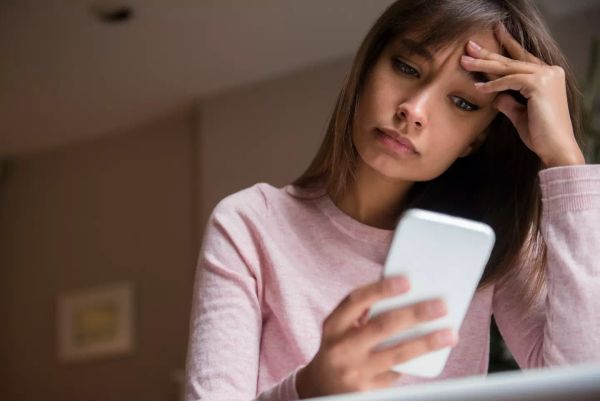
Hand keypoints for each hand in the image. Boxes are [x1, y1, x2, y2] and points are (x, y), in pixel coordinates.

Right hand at [295, 276, 456, 397]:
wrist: (320, 388)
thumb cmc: (338, 348)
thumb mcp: (340, 327)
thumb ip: (363, 311)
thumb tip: (401, 293)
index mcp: (334, 325)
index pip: (357, 300)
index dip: (381, 289)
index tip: (407, 282)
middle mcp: (342, 347)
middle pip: (383, 326)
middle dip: (415, 314)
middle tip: (440, 306)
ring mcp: (355, 370)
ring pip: (397, 353)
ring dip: (427, 343)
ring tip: (449, 334)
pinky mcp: (368, 390)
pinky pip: (397, 372)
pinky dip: (412, 362)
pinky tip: (427, 353)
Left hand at [460, 23, 584, 167]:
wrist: (555, 147)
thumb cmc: (539, 134)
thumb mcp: (519, 113)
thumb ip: (508, 101)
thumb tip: (495, 96)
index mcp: (548, 75)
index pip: (522, 58)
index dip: (506, 47)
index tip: (492, 36)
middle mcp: (550, 71)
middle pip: (513, 60)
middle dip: (489, 53)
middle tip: (469, 46)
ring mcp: (546, 76)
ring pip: (509, 67)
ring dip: (484, 65)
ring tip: (464, 62)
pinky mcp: (539, 84)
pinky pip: (510, 80)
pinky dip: (493, 85)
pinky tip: (478, 88)